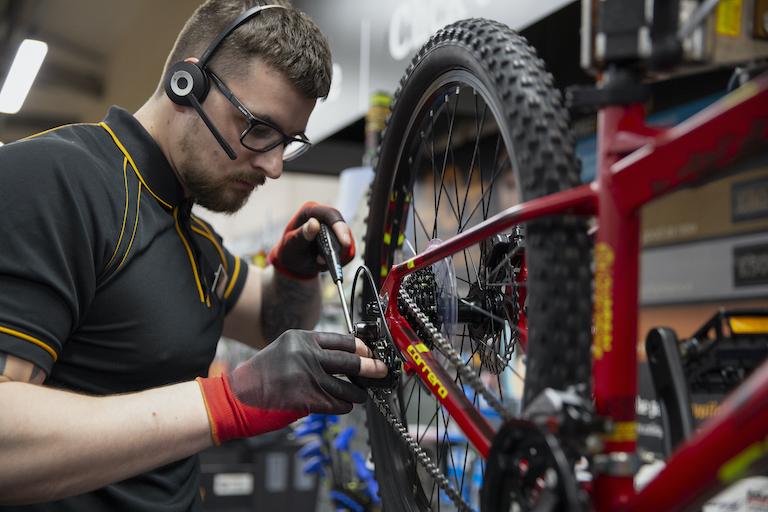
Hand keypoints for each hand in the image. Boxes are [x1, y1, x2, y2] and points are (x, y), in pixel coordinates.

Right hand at [197, 330, 385, 443]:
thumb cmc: (263, 374)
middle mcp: (306, 354)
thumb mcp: (286, 349)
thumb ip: (312, 351)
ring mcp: (307, 377)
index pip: (342, 340)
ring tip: (361, 394)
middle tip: (381, 370)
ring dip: (358, 393)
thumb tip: (345, 358)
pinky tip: (344, 405)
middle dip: (370, 368)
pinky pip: (336, 404)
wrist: (238, 395)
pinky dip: (344, 406)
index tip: (371, 353)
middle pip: (350, 361)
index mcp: (302, 338)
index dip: (361, 348)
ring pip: (347, 387)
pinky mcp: (306, 398)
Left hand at [268, 201, 354, 278]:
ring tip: (319, 261)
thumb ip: (302, 234)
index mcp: (310, 211)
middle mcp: (323, 216)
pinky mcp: (338, 238)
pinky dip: (338, 256)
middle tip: (334, 257)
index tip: (345, 243)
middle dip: (338, 244)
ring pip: (344, 238)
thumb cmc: (290, 250)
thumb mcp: (292, 244)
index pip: (329, 214)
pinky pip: (345, 247)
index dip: (339, 227)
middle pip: (340, 226)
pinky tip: (323, 260)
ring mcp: (331, 227)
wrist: (294, 261)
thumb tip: (314, 223)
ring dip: (336, 252)